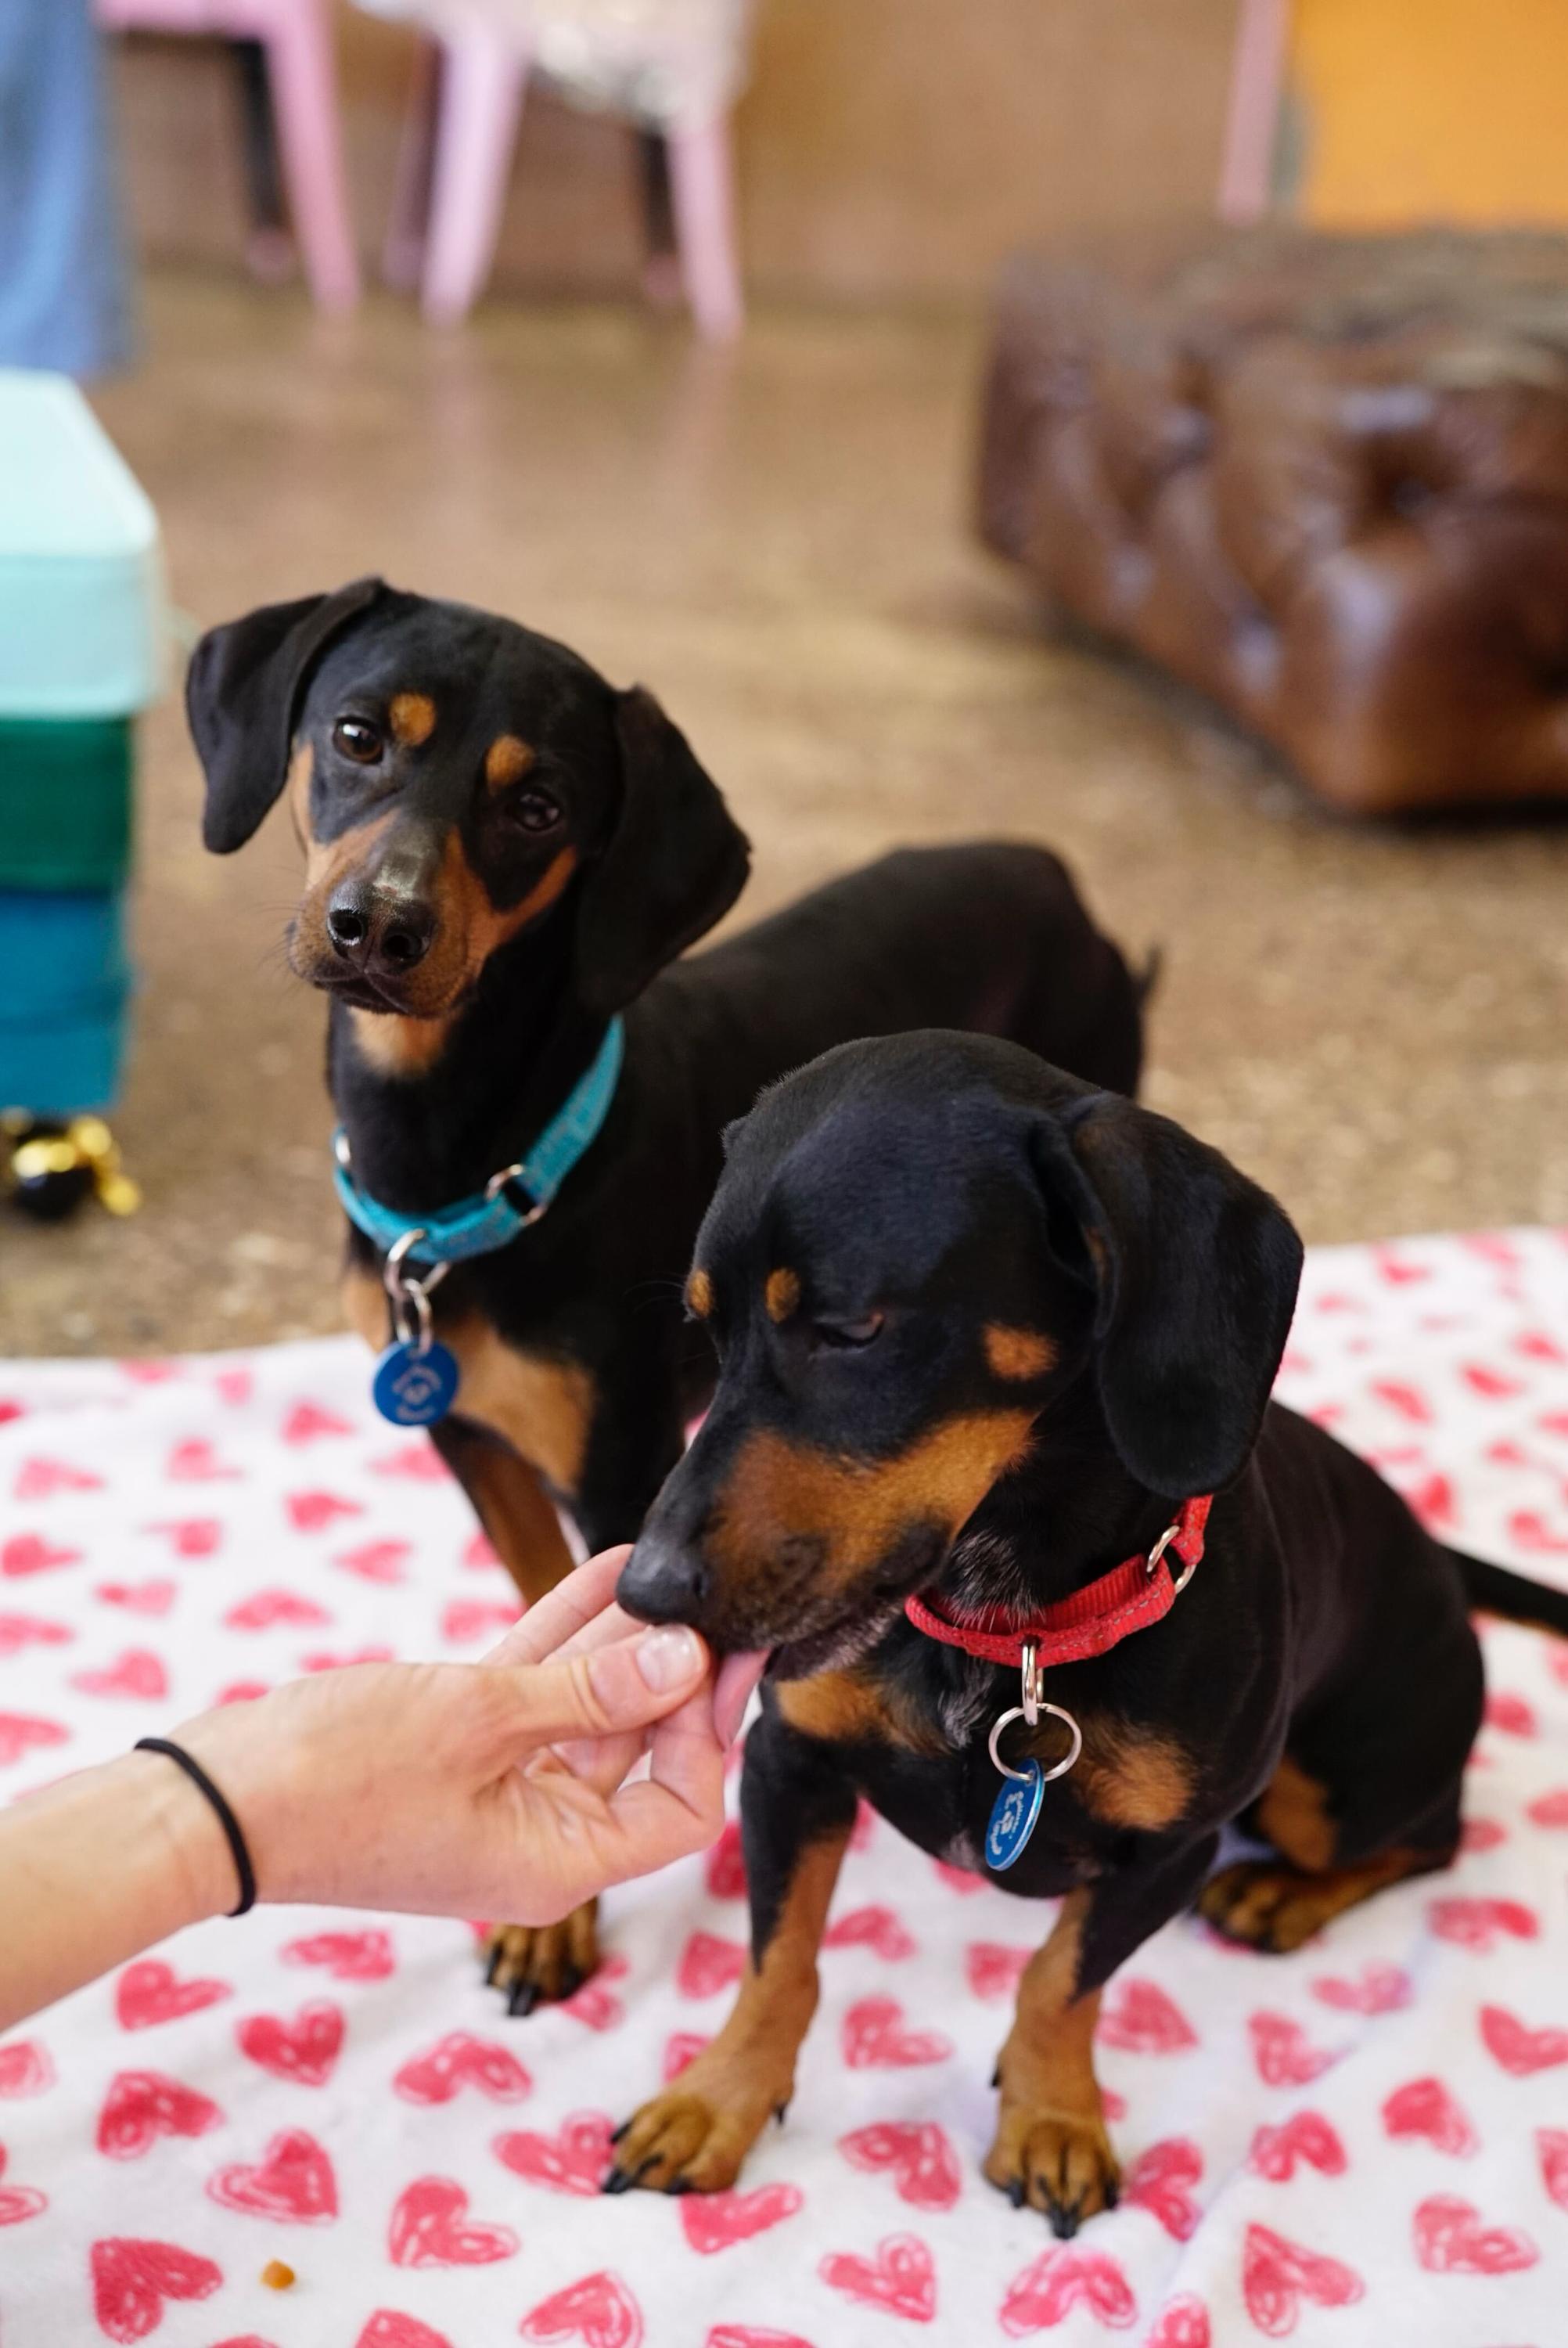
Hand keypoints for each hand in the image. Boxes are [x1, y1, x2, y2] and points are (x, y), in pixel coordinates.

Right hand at [169, 1550, 764, 1925]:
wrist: (213, 1802)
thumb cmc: (340, 1776)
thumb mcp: (481, 1720)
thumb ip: (590, 1692)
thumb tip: (687, 1661)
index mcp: (559, 1861)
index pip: (679, 1812)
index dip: (707, 1731)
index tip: (722, 1651)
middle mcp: (538, 1837)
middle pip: (639, 1756)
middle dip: (674, 1672)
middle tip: (718, 1596)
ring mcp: (495, 1795)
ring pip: (585, 1711)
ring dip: (623, 1641)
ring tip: (671, 1565)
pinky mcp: (455, 1750)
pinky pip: (532, 1693)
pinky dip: (566, 1637)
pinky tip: (609, 1569)